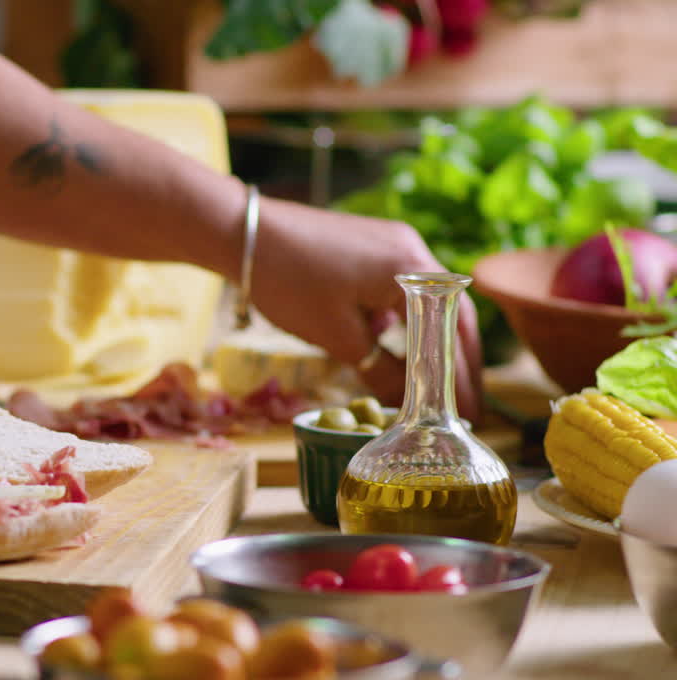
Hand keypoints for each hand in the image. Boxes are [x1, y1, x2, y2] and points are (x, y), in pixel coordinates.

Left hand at [252, 199, 483, 423]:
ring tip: (429, 384)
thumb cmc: (290, 284)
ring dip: (428, 341)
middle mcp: (413, 249)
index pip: (456, 332)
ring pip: (424, 302)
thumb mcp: (338, 338)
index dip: (463, 377)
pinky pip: (399, 288)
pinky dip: (402, 320)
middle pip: (450, 314)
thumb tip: (407, 404)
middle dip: (454, 362)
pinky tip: (392, 347)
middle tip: (459, 406)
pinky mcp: (370, 243)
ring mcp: (392, 242)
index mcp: (414, 271)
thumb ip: (381, 371)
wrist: (243, 233)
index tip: (468, 414)